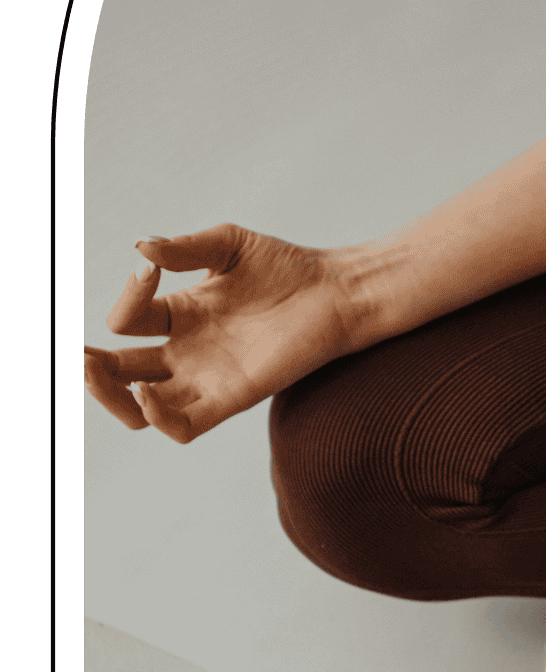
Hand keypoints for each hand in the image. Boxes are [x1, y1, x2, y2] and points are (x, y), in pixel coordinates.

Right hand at [84, 225, 359, 443]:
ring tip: (96, 369)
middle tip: (82, 353)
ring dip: (110, 396)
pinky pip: (183, 426)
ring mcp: (207, 379)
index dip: (127, 297)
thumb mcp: (227, 244)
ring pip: (139, 411)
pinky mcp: (233, 399)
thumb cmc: (287, 266)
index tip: (149, 268)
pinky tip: (147, 393)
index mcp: (179, 315)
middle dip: (92, 366)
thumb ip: (183, 248)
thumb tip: (140, 248)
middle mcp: (187, 352)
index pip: (128, 321)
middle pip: (119, 374)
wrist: (336, 292)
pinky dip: (157, 418)